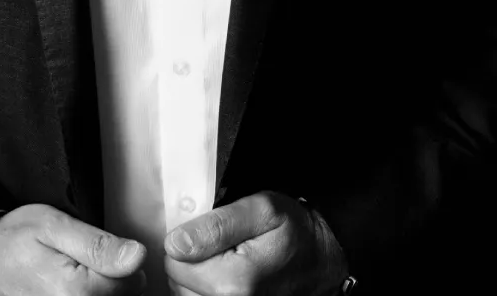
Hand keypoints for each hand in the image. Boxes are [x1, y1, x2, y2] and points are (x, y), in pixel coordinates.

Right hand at [0, 203, 147, 294]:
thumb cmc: (13, 242)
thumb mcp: (55, 226)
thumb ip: (98, 244)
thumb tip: (138, 255)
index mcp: (78, 291)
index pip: (133, 281)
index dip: (124, 259)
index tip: (105, 247)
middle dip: (115, 277)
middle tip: (88, 256)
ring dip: (103, 288)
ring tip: (81, 271)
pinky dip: (91, 294)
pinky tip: (77, 284)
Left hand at [162, 191, 346, 294]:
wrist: (322, 262)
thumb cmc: (294, 232)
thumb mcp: (262, 210)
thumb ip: (217, 225)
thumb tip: (176, 243)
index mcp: (234, 281)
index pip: (174, 260)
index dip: (186, 238)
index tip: (207, 230)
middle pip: (177, 281)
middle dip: (191, 258)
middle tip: (219, 243)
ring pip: (186, 294)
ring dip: (197, 276)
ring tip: (224, 258)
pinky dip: (205, 287)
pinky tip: (223, 274)